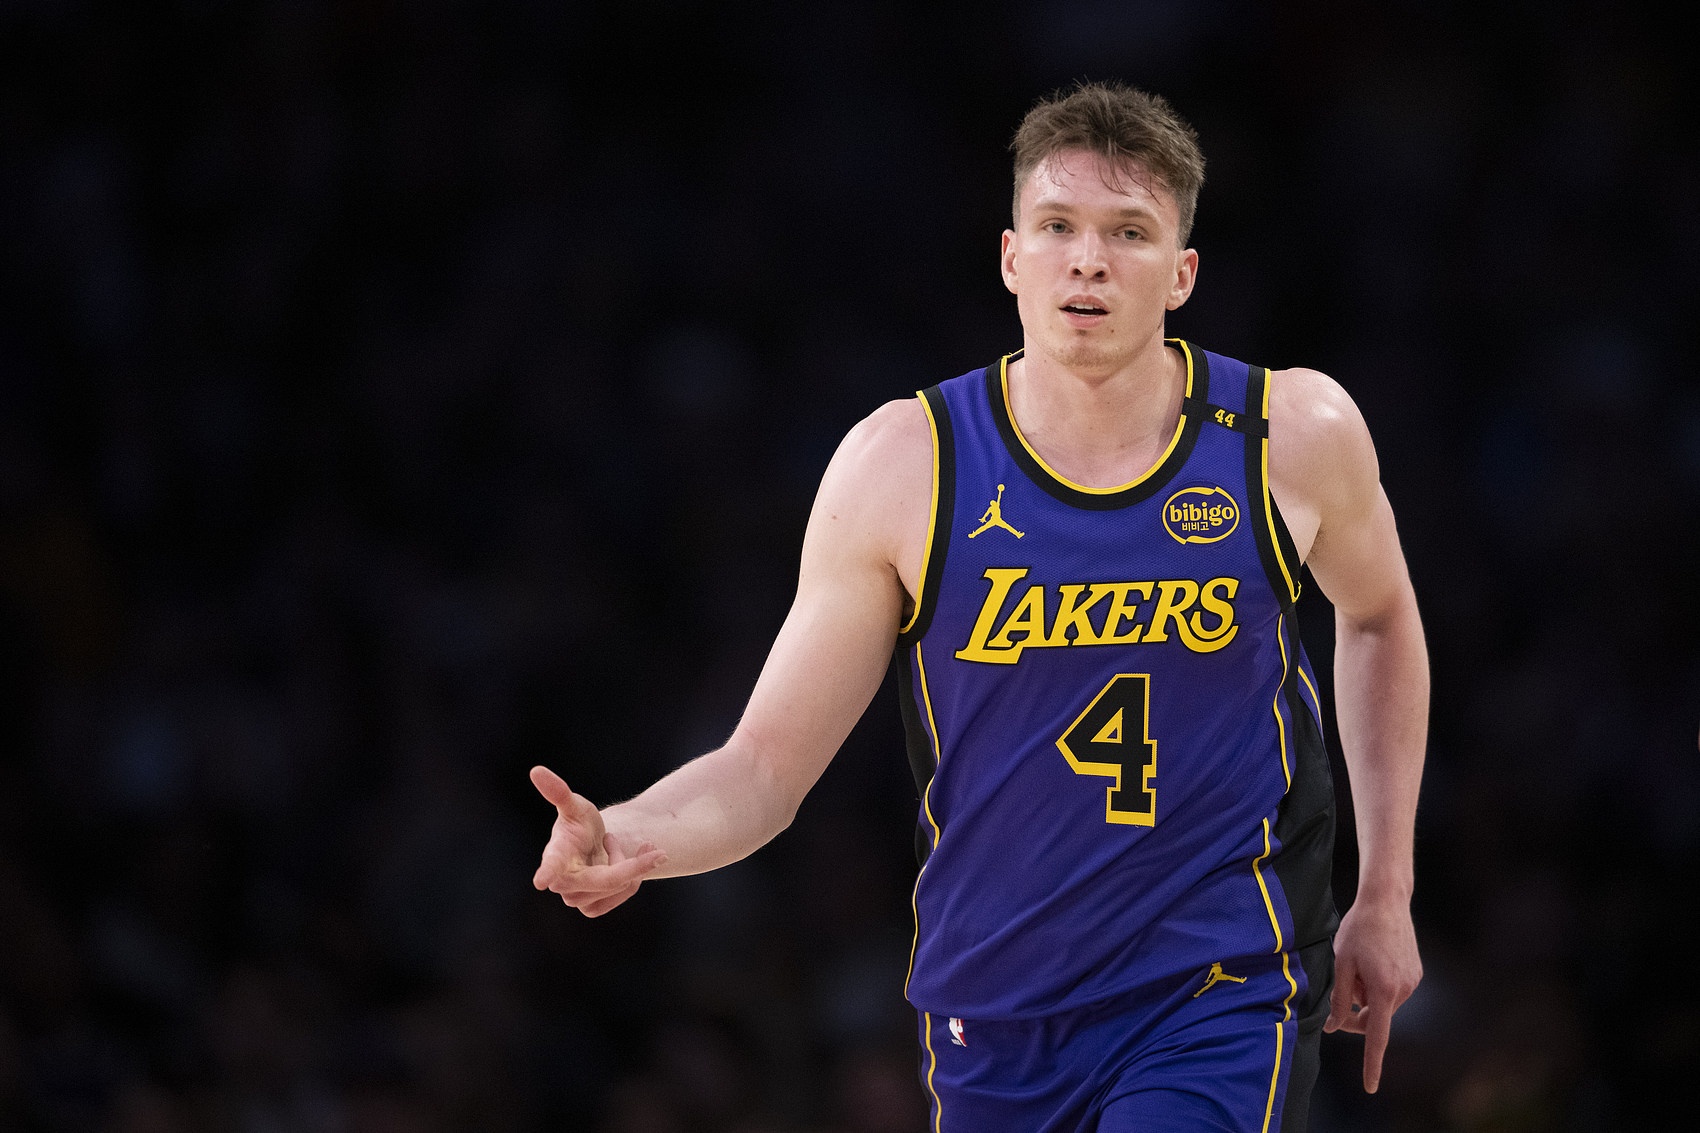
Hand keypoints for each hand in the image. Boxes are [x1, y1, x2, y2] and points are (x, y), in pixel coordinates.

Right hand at [530, 765, 666, 916]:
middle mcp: (562, 881)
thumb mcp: (574, 805)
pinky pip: (623, 893)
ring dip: (634, 865)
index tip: (541, 881)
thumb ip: (558, 791)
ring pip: (619, 885)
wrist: (591, 843)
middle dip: (634, 865)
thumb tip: (536, 770)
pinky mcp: (590, 907)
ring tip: (634, 846)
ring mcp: (575, 897)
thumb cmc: (578, 822)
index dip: (547, 872)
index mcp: (556, 854)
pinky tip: (636, 861)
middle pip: (606, 879)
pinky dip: (635, 877)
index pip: (551, 864)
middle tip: (656, 850)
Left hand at [1324, 893, 1421, 1092]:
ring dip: (1366, 997)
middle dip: (1355, 1017)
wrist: (1386, 902)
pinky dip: (1378, 987)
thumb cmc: (1358, 930)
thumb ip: (1338, 998)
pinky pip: (1391, 992)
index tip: (1371, 1087)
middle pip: (1374, 1020)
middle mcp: (1402, 990)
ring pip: (1382, 1006)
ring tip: (1358, 966)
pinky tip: (1372, 960)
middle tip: (1339, 999)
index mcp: (1382, 990)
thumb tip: (1333, 1026)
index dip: (1371, 1063)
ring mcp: (1412, 983)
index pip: (1376, 1036)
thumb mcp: (1341, 963)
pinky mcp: (1415, 975)